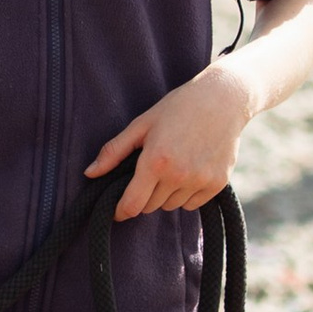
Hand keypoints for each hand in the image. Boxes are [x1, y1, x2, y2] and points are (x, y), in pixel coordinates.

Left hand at [88, 63, 254, 221]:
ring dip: (165, 194)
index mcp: (156, 161)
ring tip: (172, 166)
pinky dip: (186, 194)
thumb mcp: (141, 124)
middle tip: (149, 171)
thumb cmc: (177, 108)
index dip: (120, 211)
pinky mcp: (217, 184)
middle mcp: (179, 175)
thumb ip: (114, 151)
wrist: (223, 99)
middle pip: (150, 206)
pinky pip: (192, 204)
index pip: (132, 205)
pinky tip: (189, 170)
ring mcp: (200, 181)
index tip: (117, 209)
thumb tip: (89, 173)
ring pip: (170, 206)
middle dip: (144, 195)